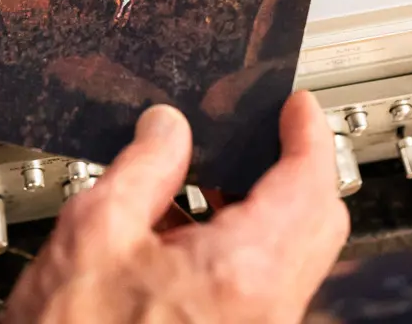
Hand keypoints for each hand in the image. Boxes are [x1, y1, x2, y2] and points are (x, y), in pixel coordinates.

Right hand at [4, 91, 347, 323]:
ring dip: (260, 208)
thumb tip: (166, 129)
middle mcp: (267, 310)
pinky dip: (239, 247)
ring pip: (291, 256)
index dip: (307, 134)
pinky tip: (183, 235)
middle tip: (259, 135)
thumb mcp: (94, 233)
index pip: (309, 183)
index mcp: (242, 271)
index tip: (295, 108)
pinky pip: (262, 287)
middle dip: (292, 169)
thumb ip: (142, 168)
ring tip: (202, 180)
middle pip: (316, 221)